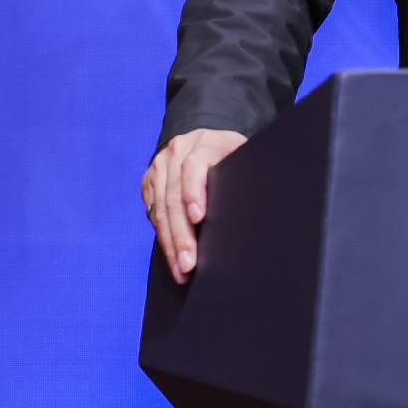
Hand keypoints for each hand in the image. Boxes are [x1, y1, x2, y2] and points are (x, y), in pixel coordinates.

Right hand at [141, 128, 246, 284]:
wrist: (203, 138)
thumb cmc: (230, 153)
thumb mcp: (241, 154)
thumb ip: (244, 173)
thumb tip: (258, 207)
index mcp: (203, 143)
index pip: (194, 166)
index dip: (194, 191)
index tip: (199, 217)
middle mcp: (176, 153)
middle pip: (174, 196)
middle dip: (181, 233)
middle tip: (189, 263)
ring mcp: (159, 168)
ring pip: (161, 209)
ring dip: (170, 243)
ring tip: (181, 269)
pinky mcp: (149, 183)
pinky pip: (153, 214)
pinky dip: (163, 237)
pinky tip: (172, 257)